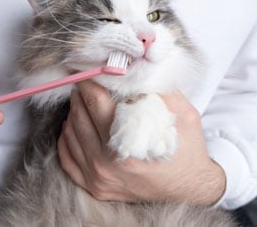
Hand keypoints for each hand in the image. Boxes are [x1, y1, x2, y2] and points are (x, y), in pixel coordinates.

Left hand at [57, 81, 225, 205]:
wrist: (190, 187)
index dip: (88, 81)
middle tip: (85, 82)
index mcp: (126, 143)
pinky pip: (67, 158)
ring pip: (70, 134)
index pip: (95, 102)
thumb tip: (133, 70)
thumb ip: (157, 89)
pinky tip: (72, 126)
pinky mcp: (94, 186)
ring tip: (82, 100)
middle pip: (79, 116)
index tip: (87, 70)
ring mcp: (97, 177)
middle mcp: (106, 163)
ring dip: (73, 112)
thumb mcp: (182, 114)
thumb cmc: (186, 150)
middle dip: (80, 94)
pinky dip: (66, 138)